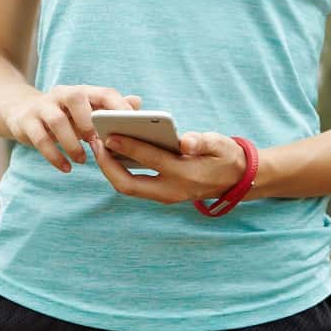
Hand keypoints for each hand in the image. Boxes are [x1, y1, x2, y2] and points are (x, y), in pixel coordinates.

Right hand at [4, 85, 141, 172]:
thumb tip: (138, 103)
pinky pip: (39, 139)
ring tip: (82, 160)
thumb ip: (110, 109)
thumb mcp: (85, 112)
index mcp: (81, 91)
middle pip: (76, 97)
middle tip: (97, 142)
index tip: (131, 126)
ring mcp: (41, 107)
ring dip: (71, 143)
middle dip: (89, 120)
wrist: (20, 112)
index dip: (119, 107)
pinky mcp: (26, 122)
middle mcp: (61, 94)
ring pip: (57, 120)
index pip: (103, 92)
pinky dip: (54, 156)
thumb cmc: (63, 116)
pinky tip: (65, 168)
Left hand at [88, 130, 246, 204]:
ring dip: (109, 168)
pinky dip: (119, 169)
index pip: (151, 161)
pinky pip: (133, 184)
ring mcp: (164, 195)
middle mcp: (172, 190)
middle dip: (107, 166)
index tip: (108, 135)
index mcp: (186, 175)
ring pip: (128, 187)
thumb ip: (203, 141)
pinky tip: (111, 150)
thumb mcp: (221, 144)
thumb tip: (185, 141)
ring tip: (98, 144)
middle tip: (95, 142)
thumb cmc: (225, 156)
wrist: (236, 180)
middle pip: (128, 185)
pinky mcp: (160, 193)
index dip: (128, 147)